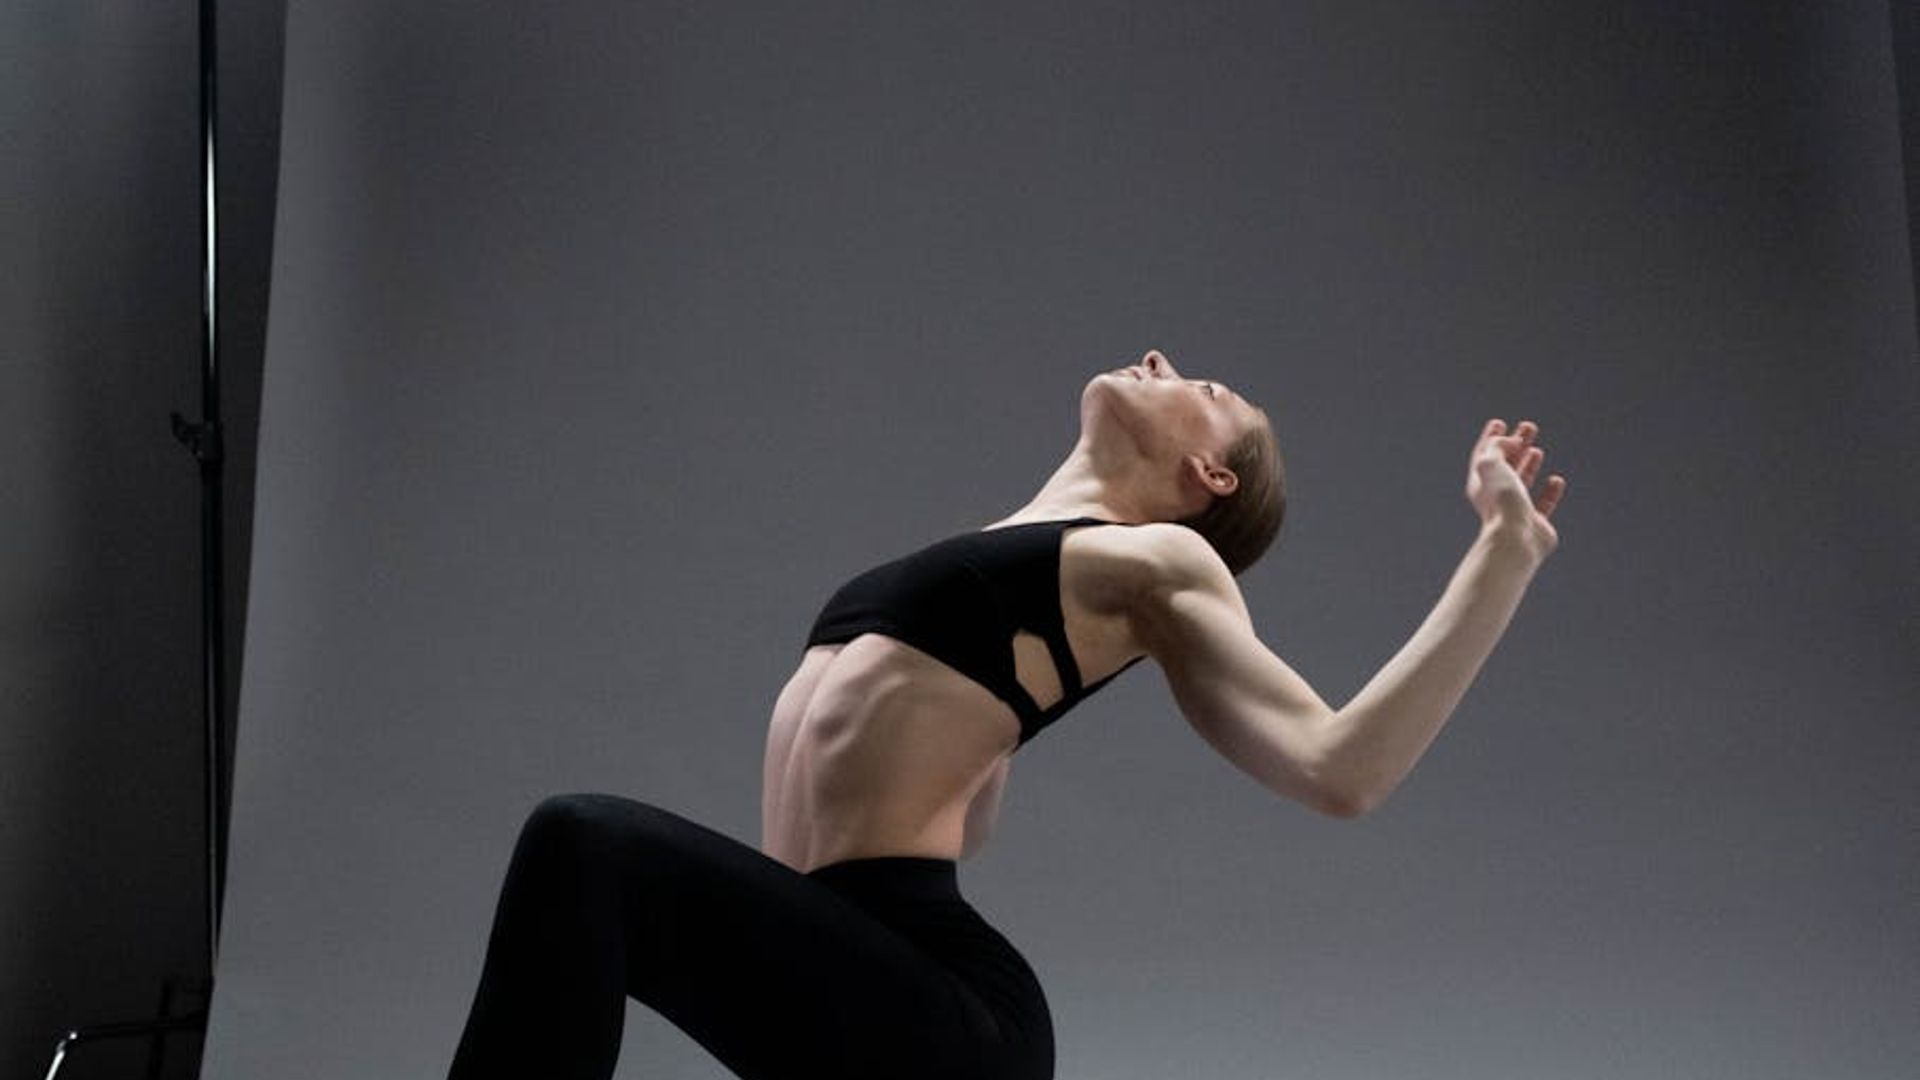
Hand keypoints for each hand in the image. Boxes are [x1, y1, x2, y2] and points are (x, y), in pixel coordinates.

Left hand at [1465, 418, 1567, 558]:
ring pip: (1522, 481)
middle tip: (1528, 427)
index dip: (1491, 438)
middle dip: (1515, 444)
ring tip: (1537, 450)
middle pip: (1505, 464)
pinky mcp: (1535, 523)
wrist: (1516, 538)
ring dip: (1529, 464)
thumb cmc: (1501, 502)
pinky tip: (1556, 481)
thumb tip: (1511, 442)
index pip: (1484, 455)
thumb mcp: (1490, 464)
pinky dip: (1550, 491)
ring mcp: (1515, 509)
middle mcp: (1495, 496)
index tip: (1499, 422)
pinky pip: (1544, 503)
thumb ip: (1496, 447)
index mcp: (1480, 483)